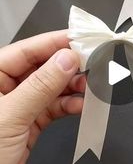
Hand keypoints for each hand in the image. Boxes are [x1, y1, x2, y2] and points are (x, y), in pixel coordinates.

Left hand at [0, 31, 83, 163]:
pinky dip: (68, 106)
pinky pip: (53, 108)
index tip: (81, 40)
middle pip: (42, 67)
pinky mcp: (28, 124)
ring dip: (71, 87)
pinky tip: (80, 106)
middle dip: (68, 66)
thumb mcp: (11, 116)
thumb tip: (66, 59)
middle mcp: (4, 88)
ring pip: (51, 88)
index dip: (55, 43)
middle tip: (92, 64)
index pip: (26, 50)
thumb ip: (40, 86)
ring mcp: (18, 106)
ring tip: (90, 87)